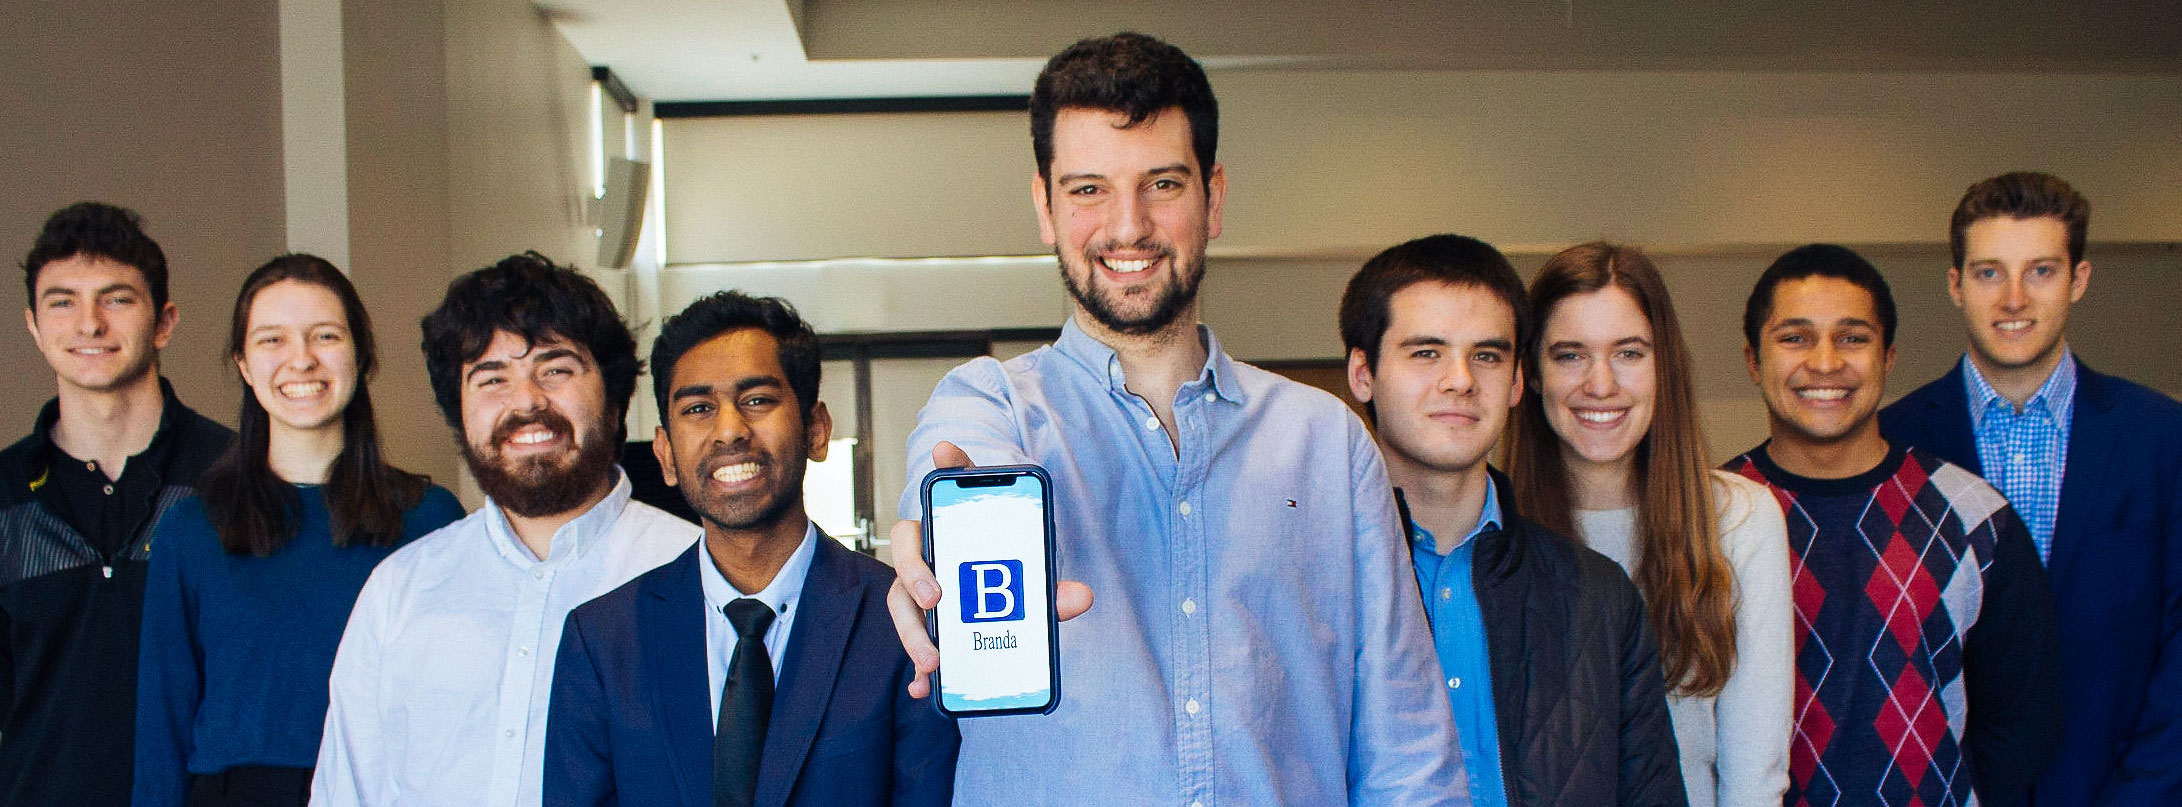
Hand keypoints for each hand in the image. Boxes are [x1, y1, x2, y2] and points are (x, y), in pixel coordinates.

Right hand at [887, 441, 1093, 697]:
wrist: (992, 610)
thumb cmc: (1005, 581)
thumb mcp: (1030, 582)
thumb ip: (1052, 587)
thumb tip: (1082, 597)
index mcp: (955, 524)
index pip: (948, 485)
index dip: (949, 466)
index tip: (947, 451)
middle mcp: (928, 548)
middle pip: (907, 547)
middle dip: (916, 570)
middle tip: (935, 596)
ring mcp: (916, 585)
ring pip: (901, 601)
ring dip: (913, 632)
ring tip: (933, 660)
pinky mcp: (919, 623)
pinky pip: (912, 642)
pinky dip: (917, 668)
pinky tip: (926, 688)